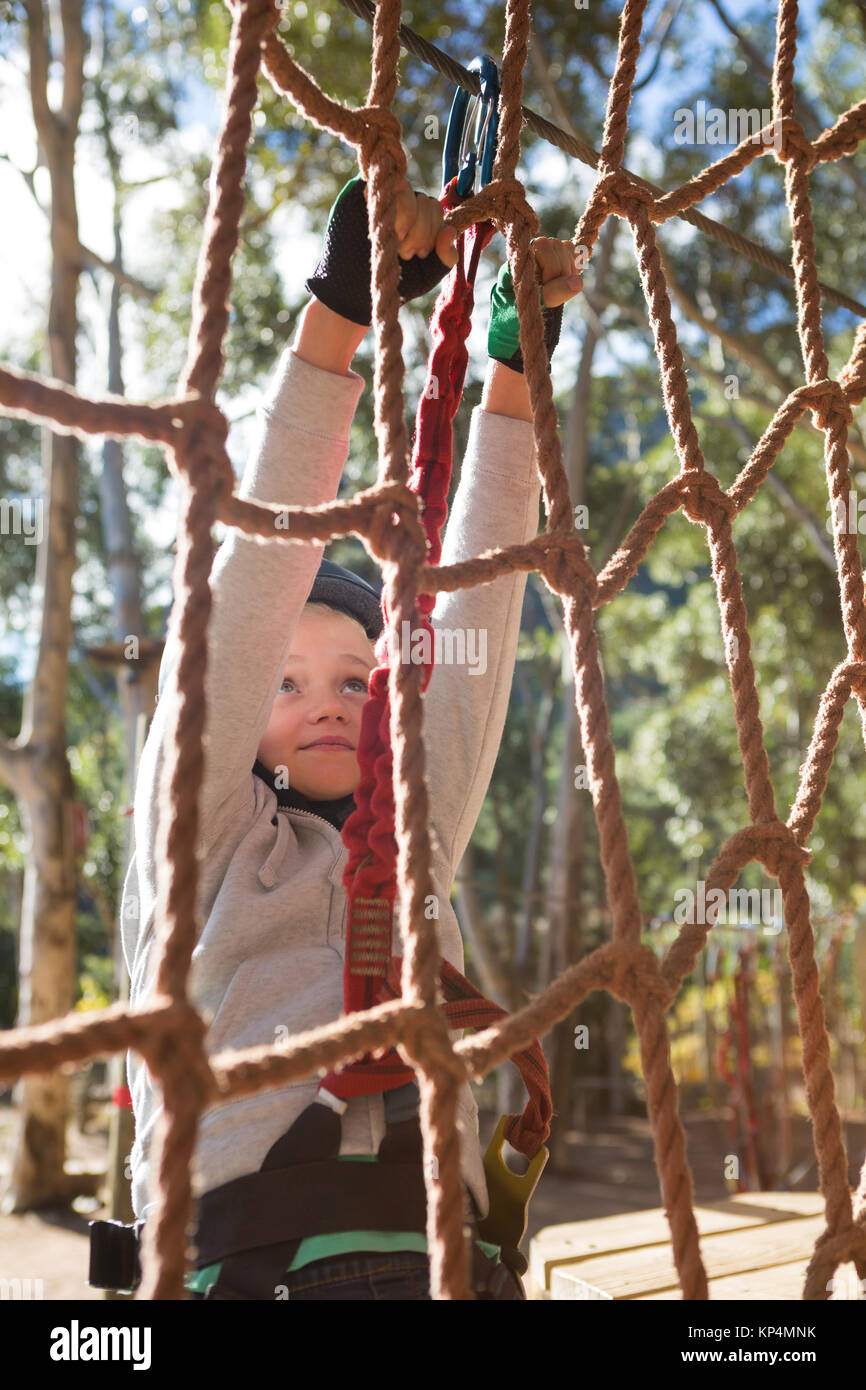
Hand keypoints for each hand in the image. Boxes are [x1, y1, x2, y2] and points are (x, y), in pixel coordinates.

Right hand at [305, 175, 458, 327]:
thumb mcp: (428, 274)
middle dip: (421, 230)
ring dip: (406, 219)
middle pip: (424, 199)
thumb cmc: (392, 283)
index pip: (434, 207)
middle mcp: (401, 203)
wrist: (356, 292)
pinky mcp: (357, 193)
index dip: (433, 229)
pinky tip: (384, 228)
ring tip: (394, 246)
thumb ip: (446, 256)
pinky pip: (378, 182)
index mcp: (418, 218)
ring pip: (405, 188)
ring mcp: (380, 196)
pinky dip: (385, 203)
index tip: (419, 255)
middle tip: (405, 254)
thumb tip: (450, 230)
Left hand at [488, 237, 583, 373]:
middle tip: (556, 291)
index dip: (550, 264)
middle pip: (556, 245)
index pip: (541, 245)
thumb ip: (551, 295)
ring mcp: (542, 264)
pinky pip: (571, 258)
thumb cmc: (512, 327)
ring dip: (570, 268)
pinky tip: (571, 283)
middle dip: (562, 268)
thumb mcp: (530, 313)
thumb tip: (578, 283)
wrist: (513, 345)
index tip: (547, 286)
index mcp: (516, 264)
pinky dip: (576, 268)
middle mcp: (529, 260)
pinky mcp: (555, 272)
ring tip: (563, 289)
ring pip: (565, 250)